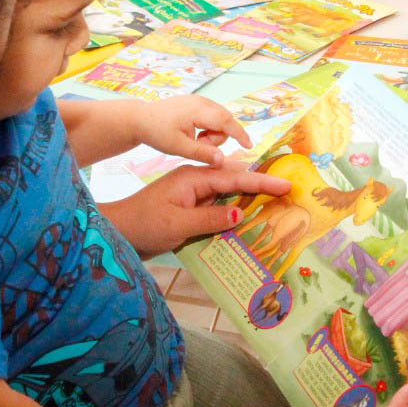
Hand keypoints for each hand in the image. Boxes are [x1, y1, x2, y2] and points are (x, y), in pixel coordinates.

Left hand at [99, 164, 289, 256]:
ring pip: (228, 189)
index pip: (234, 177)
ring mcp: (193, 192)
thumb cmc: (144, 225)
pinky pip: (218, 202)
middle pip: (235, 178)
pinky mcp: (190, 204)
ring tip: (276, 198)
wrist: (118, 229)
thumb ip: (209, 219)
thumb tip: (240, 212)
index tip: (285, 185)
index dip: (262, 181)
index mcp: (193, 178)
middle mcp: (196, 180)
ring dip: (250, 194)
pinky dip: (235, 205)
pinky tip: (248, 213)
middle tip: (289, 188)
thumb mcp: (177, 224)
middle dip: (261, 182)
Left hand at [132, 96, 251, 166]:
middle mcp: (202, 101)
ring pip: (219, 119)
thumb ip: (202, 154)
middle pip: (225, 121)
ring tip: (194, 140)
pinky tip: (194, 133)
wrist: (140, 118)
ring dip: (213, 133)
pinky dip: (208, 127)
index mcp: (198, 110)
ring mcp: (199, 100)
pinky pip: (212, 116)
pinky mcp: (196, 102)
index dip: (240, 134)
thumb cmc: (157, 132)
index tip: (249, 147)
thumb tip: (222, 161)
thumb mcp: (178, 148)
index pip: (226, 122)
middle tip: (200, 145)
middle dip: (218, 137)